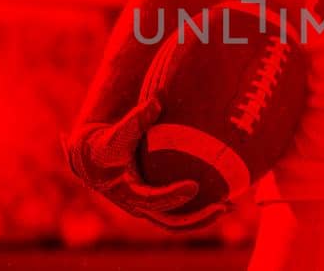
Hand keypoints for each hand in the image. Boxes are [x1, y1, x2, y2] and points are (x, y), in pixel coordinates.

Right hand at [62, 97, 227, 229]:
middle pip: (170, 221)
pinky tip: (223, 195)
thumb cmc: (104, 143)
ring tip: (229, 205)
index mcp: (127, 193)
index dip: (172, 196)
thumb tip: (158, 101)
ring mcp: (150, 209)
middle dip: (197, 218)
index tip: (194, 186)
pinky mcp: (158, 205)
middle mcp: (139, 207)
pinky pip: (182, 213)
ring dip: (204, 217)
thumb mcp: (115, 134)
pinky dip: (201, 209)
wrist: (93, 158)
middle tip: (222, 205)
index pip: (151, 200)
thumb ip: (135, 120)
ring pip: (179, 222)